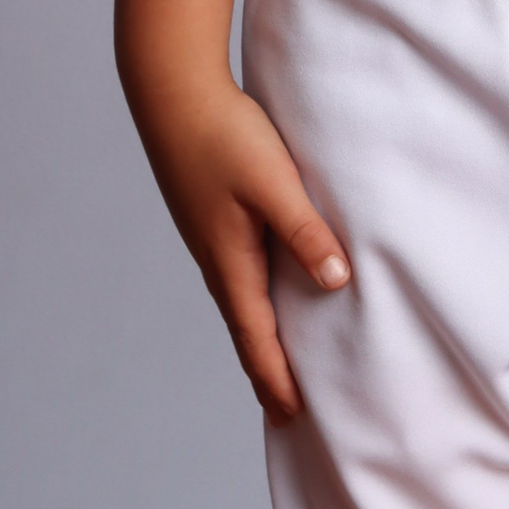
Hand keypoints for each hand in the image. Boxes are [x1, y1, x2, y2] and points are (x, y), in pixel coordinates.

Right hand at [133, 71, 349, 426]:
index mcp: (230, 260)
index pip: (256, 337)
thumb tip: (336, 280)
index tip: (295, 417)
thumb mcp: (273, 182)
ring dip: (260, 338)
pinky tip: (268, 293)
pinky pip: (238, 274)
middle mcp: (217, 258)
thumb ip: (305, 230)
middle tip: (287, 412)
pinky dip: (255, 301)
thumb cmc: (222, 134)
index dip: (276, 378)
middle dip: (267, 371)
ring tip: (280, 363)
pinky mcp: (212, 216)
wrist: (173, 91)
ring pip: (241, 302)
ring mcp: (211, 238)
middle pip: (246, 329)